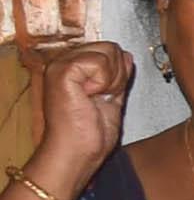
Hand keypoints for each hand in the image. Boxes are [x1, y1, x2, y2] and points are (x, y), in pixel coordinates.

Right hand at [19, 40, 133, 197]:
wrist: (78, 152)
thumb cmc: (89, 134)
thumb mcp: (112, 99)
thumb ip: (118, 77)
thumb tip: (127, 56)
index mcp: (74, 66)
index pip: (110, 50)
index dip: (118, 73)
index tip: (105, 95)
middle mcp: (64, 61)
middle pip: (111, 47)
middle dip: (117, 75)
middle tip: (101, 97)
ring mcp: (60, 64)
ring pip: (109, 52)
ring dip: (111, 81)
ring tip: (94, 98)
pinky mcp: (62, 70)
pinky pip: (100, 63)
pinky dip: (104, 83)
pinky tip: (89, 96)